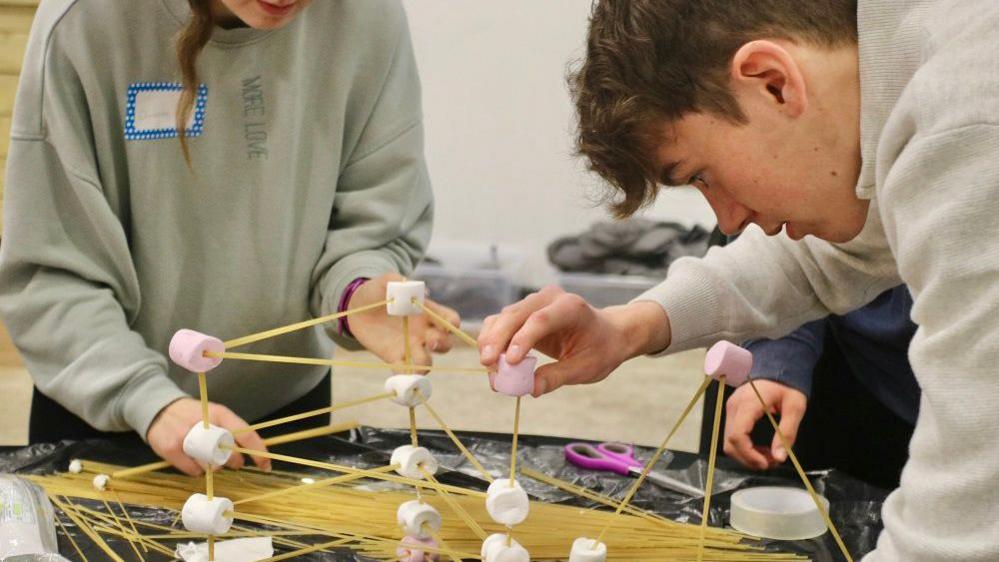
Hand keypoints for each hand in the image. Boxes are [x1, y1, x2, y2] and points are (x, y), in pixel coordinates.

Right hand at [147, 398, 270, 475]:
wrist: (158, 409)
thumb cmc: (193, 414)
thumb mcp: (214, 414)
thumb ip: (230, 429)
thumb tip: (251, 452)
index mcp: (219, 413)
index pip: (246, 434)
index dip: (259, 452)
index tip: (266, 465)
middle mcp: (203, 425)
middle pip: (229, 454)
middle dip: (235, 461)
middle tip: (234, 461)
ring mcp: (185, 438)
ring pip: (211, 466)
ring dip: (215, 467)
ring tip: (208, 457)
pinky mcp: (170, 450)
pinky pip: (194, 472)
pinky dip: (198, 470)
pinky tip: (194, 460)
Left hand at [346, 273, 460, 366]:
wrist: (356, 307)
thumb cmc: (377, 291)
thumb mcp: (388, 281)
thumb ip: (402, 282)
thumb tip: (424, 293)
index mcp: (428, 312)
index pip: (451, 321)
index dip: (452, 324)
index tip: (445, 324)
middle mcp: (424, 332)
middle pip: (445, 344)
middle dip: (442, 345)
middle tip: (430, 341)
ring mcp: (410, 346)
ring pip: (427, 361)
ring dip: (425, 364)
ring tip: (416, 364)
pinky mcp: (394, 357)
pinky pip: (405, 371)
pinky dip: (405, 376)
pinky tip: (400, 374)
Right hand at [477, 285, 670, 395]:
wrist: (606, 334)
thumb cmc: (600, 349)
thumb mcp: (586, 368)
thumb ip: (558, 377)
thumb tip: (530, 389)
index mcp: (571, 308)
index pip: (541, 319)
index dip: (523, 339)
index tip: (511, 362)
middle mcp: (549, 298)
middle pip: (515, 314)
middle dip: (497, 339)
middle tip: (487, 364)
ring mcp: (534, 302)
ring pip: (503, 317)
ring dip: (491, 341)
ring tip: (490, 369)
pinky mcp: (523, 312)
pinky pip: (501, 323)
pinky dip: (493, 341)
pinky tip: (492, 362)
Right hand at [723, 379, 806, 469]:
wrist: (776, 368)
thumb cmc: (786, 384)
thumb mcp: (795, 407)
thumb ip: (787, 432)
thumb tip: (780, 457)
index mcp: (748, 404)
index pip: (738, 435)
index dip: (750, 455)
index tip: (766, 463)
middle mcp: (734, 407)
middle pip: (730, 443)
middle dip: (749, 459)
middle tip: (771, 463)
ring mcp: (731, 409)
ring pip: (729, 442)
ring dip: (747, 455)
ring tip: (769, 456)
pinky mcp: (733, 413)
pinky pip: (733, 436)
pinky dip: (745, 447)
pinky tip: (761, 449)